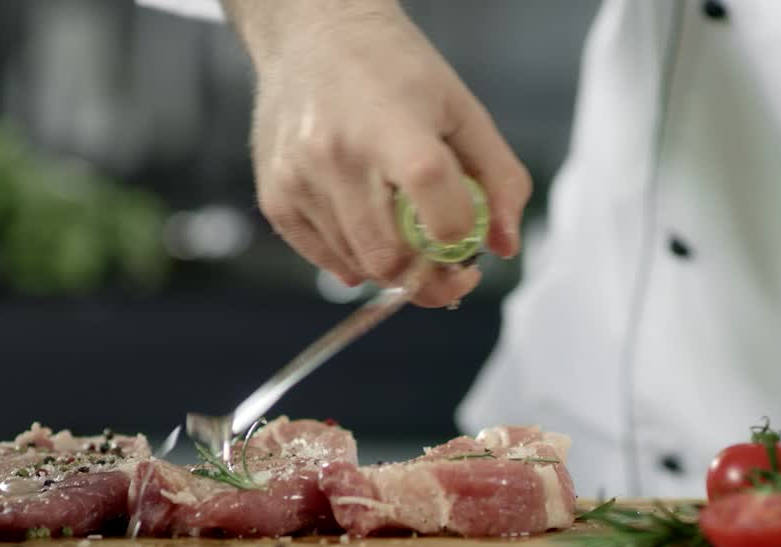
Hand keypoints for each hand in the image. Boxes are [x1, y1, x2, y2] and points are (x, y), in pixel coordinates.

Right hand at [221, 0, 530, 306]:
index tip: (468, 245)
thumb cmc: (392, 68)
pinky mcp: (275, 197)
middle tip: (445, 267)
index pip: (439, 219)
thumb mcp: (462, 109)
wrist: (313, 33)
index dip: (461, 245)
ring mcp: (300, 180)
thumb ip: (498, 179)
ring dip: (391, 267)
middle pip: (391, 260)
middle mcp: (339, 158)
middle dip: (428, 279)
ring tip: (403, 231)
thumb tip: (505, 244)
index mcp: (396, 131)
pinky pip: (323, 259)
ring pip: (358, 268)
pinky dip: (353, 260)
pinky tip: (368, 228)